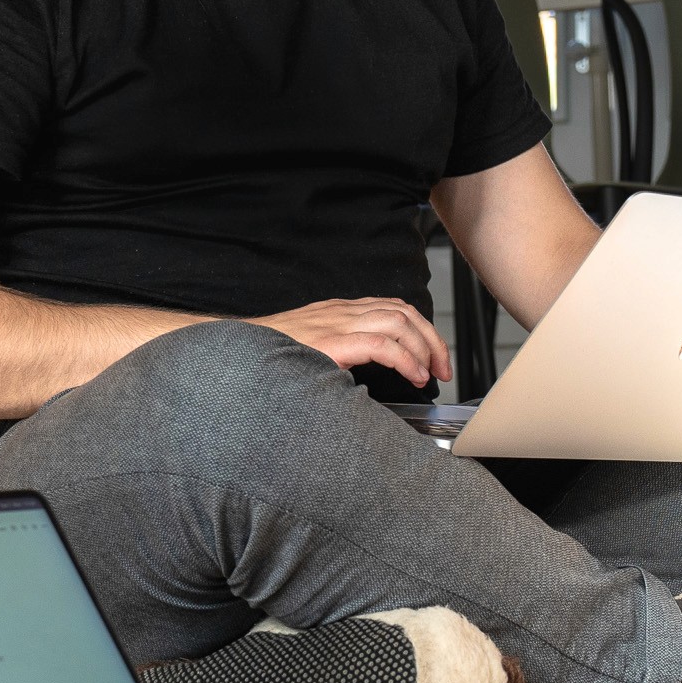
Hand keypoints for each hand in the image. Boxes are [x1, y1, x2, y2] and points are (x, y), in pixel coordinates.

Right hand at [251, 297, 450, 389]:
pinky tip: (413, 375)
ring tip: (429, 373)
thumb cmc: (274, 355)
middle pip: (404, 311)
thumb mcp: (314, 347)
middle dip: (432, 339)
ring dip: (423, 348)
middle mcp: (343, 311)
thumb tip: (370, 372)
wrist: (239, 353)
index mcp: (341, 311)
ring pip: (398, 321)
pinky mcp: (333, 342)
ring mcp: (338, 324)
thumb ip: (341, 349)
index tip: (432, 356)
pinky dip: (405, 359)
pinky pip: (382, 343)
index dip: (421, 329)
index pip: (394, 306)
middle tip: (442, 368)